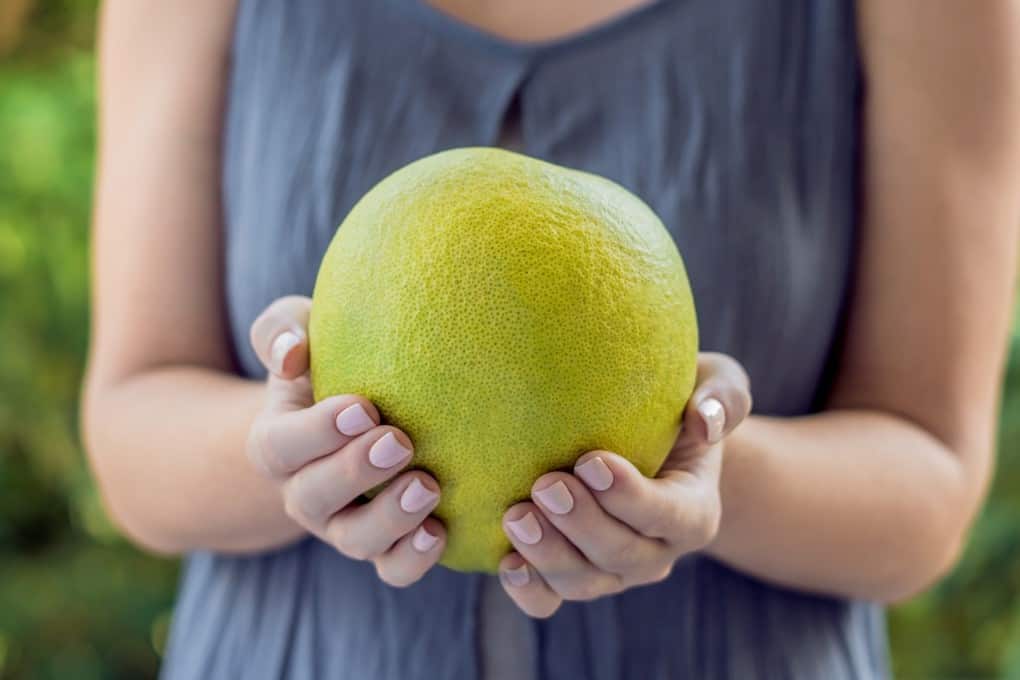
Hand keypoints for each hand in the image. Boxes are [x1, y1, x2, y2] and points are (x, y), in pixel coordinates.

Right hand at [245, 296, 445, 585]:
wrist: (351, 413)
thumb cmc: (323, 362)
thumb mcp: (297, 332)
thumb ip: (282, 331)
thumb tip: (291, 353)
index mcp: (276, 442)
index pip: (283, 444)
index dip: (319, 431)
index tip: (364, 407)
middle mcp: (303, 492)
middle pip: (314, 499)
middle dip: (356, 472)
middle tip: (400, 441)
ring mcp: (342, 525)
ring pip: (356, 541)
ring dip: (391, 520)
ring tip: (428, 487)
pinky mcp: (382, 544)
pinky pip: (392, 568)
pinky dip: (414, 558)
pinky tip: (443, 530)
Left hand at [498, 352, 751, 616]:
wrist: (649, 439)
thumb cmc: (680, 401)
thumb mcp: (715, 385)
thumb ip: (723, 397)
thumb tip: (704, 418)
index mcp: (694, 510)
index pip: (668, 515)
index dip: (630, 497)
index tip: (591, 461)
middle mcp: (656, 551)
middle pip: (621, 555)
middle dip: (581, 524)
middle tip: (546, 484)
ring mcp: (613, 571)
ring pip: (585, 583)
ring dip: (549, 556)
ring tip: (516, 516)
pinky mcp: (574, 575)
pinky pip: (550, 600)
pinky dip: (528, 590)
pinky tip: (507, 562)